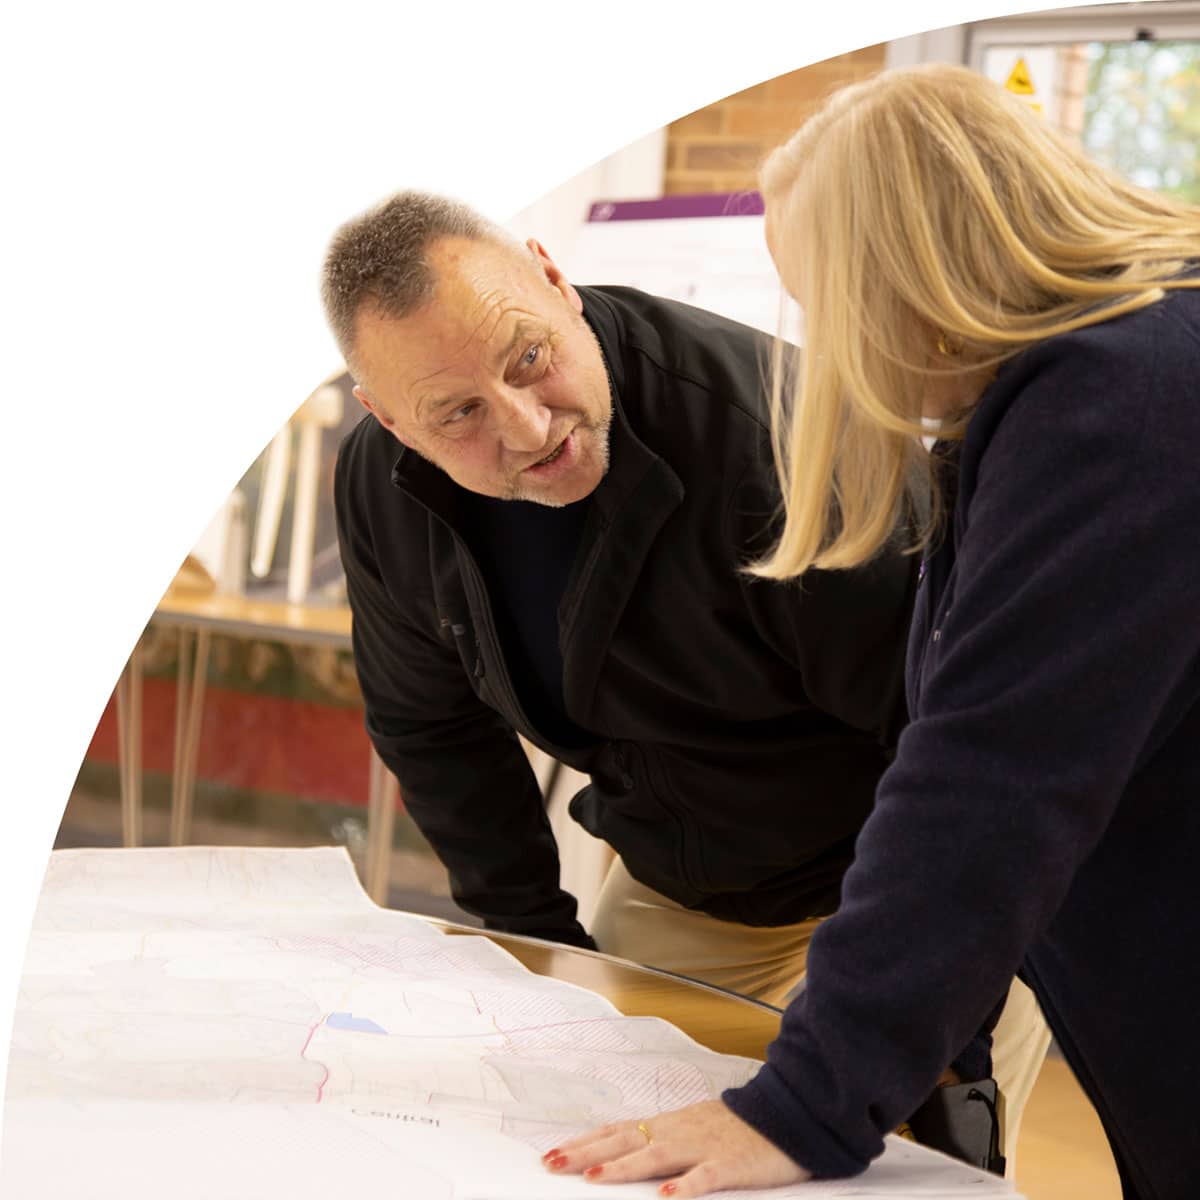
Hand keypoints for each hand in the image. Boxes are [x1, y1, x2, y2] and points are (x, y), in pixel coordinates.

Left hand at [541, 1099, 810, 1196]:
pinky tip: (665, 1196)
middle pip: (625, 1140)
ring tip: (593, 1177)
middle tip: (552, 1164)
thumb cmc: (739, 1128)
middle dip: (586, 1152)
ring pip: (657, 1156)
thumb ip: (664, 1141)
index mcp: (669, 1124)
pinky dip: (684, 1186)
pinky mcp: (730, 1164)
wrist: (788, 1115)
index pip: (618, 1130)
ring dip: (623, 1167)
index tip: (552, 1152)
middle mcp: (678, 1131)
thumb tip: (629, 1151)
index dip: (585, 1141)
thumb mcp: (696, 1129)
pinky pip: (704, 1176)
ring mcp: (703, 1146)